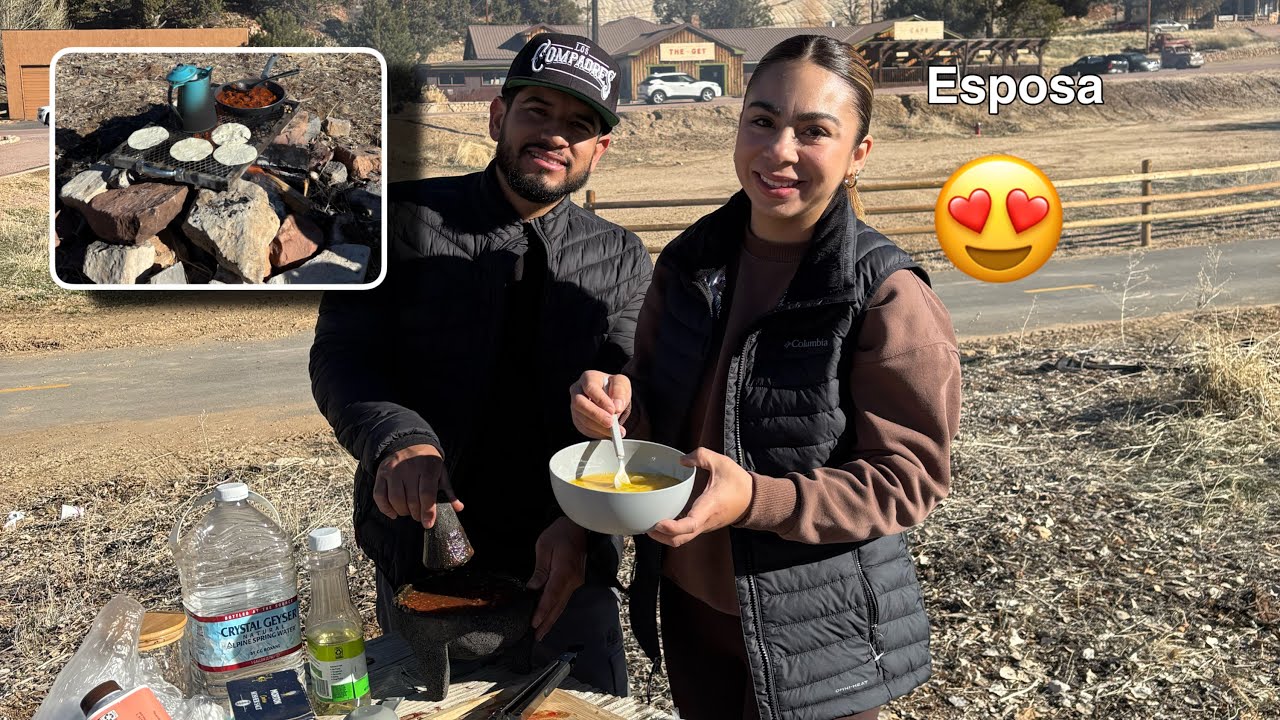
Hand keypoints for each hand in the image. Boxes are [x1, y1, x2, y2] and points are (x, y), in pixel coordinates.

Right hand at [373, 444, 462, 528]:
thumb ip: (448, 491)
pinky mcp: (381, 473)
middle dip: (416, 514)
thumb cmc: (427, 462)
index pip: (427, 494)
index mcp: (427, 467)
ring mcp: (393, 470)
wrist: (408, 443)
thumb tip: (458, 508)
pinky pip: (379, 496)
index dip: (428, 512)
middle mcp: (409, 468)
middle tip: (419, 516)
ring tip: (409, 512)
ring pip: (395, 500)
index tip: (428, 524)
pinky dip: (385, 509)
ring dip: (403, 512)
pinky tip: (394, 513)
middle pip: (411, 500)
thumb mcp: (441, 473)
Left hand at [526, 516, 587, 640]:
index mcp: (564, 572)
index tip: (534, 624)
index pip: (552, 596)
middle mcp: (573, 580)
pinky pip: (564, 598)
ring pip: (562, 604)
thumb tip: (533, 589)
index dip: (542, 611)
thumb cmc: (560, 533)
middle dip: (547, 622)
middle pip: (558, 605)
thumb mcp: (544, 547)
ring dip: (551, 618)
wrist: (579, 526)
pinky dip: (556, 609)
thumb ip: (540, 570)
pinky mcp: (575, 581)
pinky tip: (549, 615)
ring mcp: (576, 582)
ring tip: (541, 632)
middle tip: (537, 637)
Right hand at [569, 371, 630, 438]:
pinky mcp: (577, 419)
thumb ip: (620, 392)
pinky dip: (597, 433)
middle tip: (611, 423)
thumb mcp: (622, 384)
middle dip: (596, 415)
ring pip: (582, 418)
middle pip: (580, 403)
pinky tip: (608, 434)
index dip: (601, 400)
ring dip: (599, 427)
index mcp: (588, 378)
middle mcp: (577, 390)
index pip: (591, 388)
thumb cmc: (614, 388)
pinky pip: (584, 428)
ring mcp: (574, 406)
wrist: (611, 397)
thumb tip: (617, 407)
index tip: (613, 410)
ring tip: (615, 432)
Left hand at [648, 448, 752, 547]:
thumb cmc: (738, 482)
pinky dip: (672, 531)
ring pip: (682, 540)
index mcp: (709, 507)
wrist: (754, 499)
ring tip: (649, 523)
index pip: (690, 524)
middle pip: (680, 540)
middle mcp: (705, 521)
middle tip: (645, 525)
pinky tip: (663, 519)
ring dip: (664, 536)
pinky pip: (686, 534)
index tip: (658, 523)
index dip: (672, 527)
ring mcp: (704, 526)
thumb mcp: (721, 462)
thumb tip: (682, 460)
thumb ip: (701, 456)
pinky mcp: (704, 526)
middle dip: (660, 536)